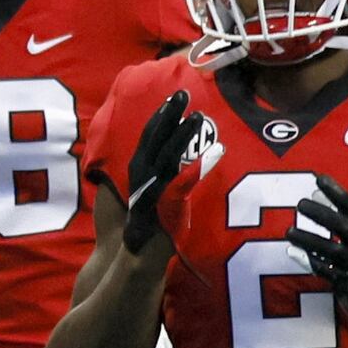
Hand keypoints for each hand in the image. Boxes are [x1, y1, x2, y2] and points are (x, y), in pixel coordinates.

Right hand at [118, 87, 213, 241]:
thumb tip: (172, 153)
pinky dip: (194, 170)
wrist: (135, 255)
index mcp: (140, 168)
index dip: (162, 114)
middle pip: (155, 138)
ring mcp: (152, 189)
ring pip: (167, 156)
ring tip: (198, 117)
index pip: (150, 135)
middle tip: (183, 92)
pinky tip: (212, 156)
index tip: (176, 95)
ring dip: (182, 136)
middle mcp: (142, 175)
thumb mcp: (151, 190)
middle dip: (169, 114)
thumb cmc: (147, 221)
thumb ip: (158, 171)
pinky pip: (180, 185)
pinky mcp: (163, 206)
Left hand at [287, 176, 347, 334]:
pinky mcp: (347, 281)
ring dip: (310, 240)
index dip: (336, 192)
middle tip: (300, 204)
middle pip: (343, 227)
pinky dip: (311, 262)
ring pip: (331, 250)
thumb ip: (339, 214)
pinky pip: (326, 272)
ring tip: (289, 231)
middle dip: (323, 215)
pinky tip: (293, 253)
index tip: (319, 179)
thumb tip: (315, 192)